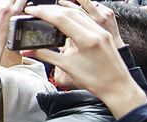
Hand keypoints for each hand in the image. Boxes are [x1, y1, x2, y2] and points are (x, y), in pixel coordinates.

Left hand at [0, 0, 28, 70]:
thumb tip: (17, 5)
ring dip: (2, 2)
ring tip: (0, 11)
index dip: (20, 0)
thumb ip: (16, 12)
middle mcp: (5, 7)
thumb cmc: (3, 36)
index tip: (18, 2)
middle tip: (8, 8)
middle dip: (10, 2)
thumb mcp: (15, 23)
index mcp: (15, 12)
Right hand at [20, 5, 146, 117]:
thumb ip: (47, 55)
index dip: (43, 12)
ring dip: (62, 9)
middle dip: (50, 9)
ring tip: (48, 12)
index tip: (31, 10)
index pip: (61, 18)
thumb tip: (28, 51)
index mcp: (87, 39)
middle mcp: (96, 31)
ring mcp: (101, 31)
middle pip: (69, 12)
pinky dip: (74, 15)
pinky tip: (66, 17)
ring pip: (79, 13)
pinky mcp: (104, 33)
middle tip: (36, 10)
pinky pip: (87, 18)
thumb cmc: (95, 81)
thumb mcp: (68, 67)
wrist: (117, 87)